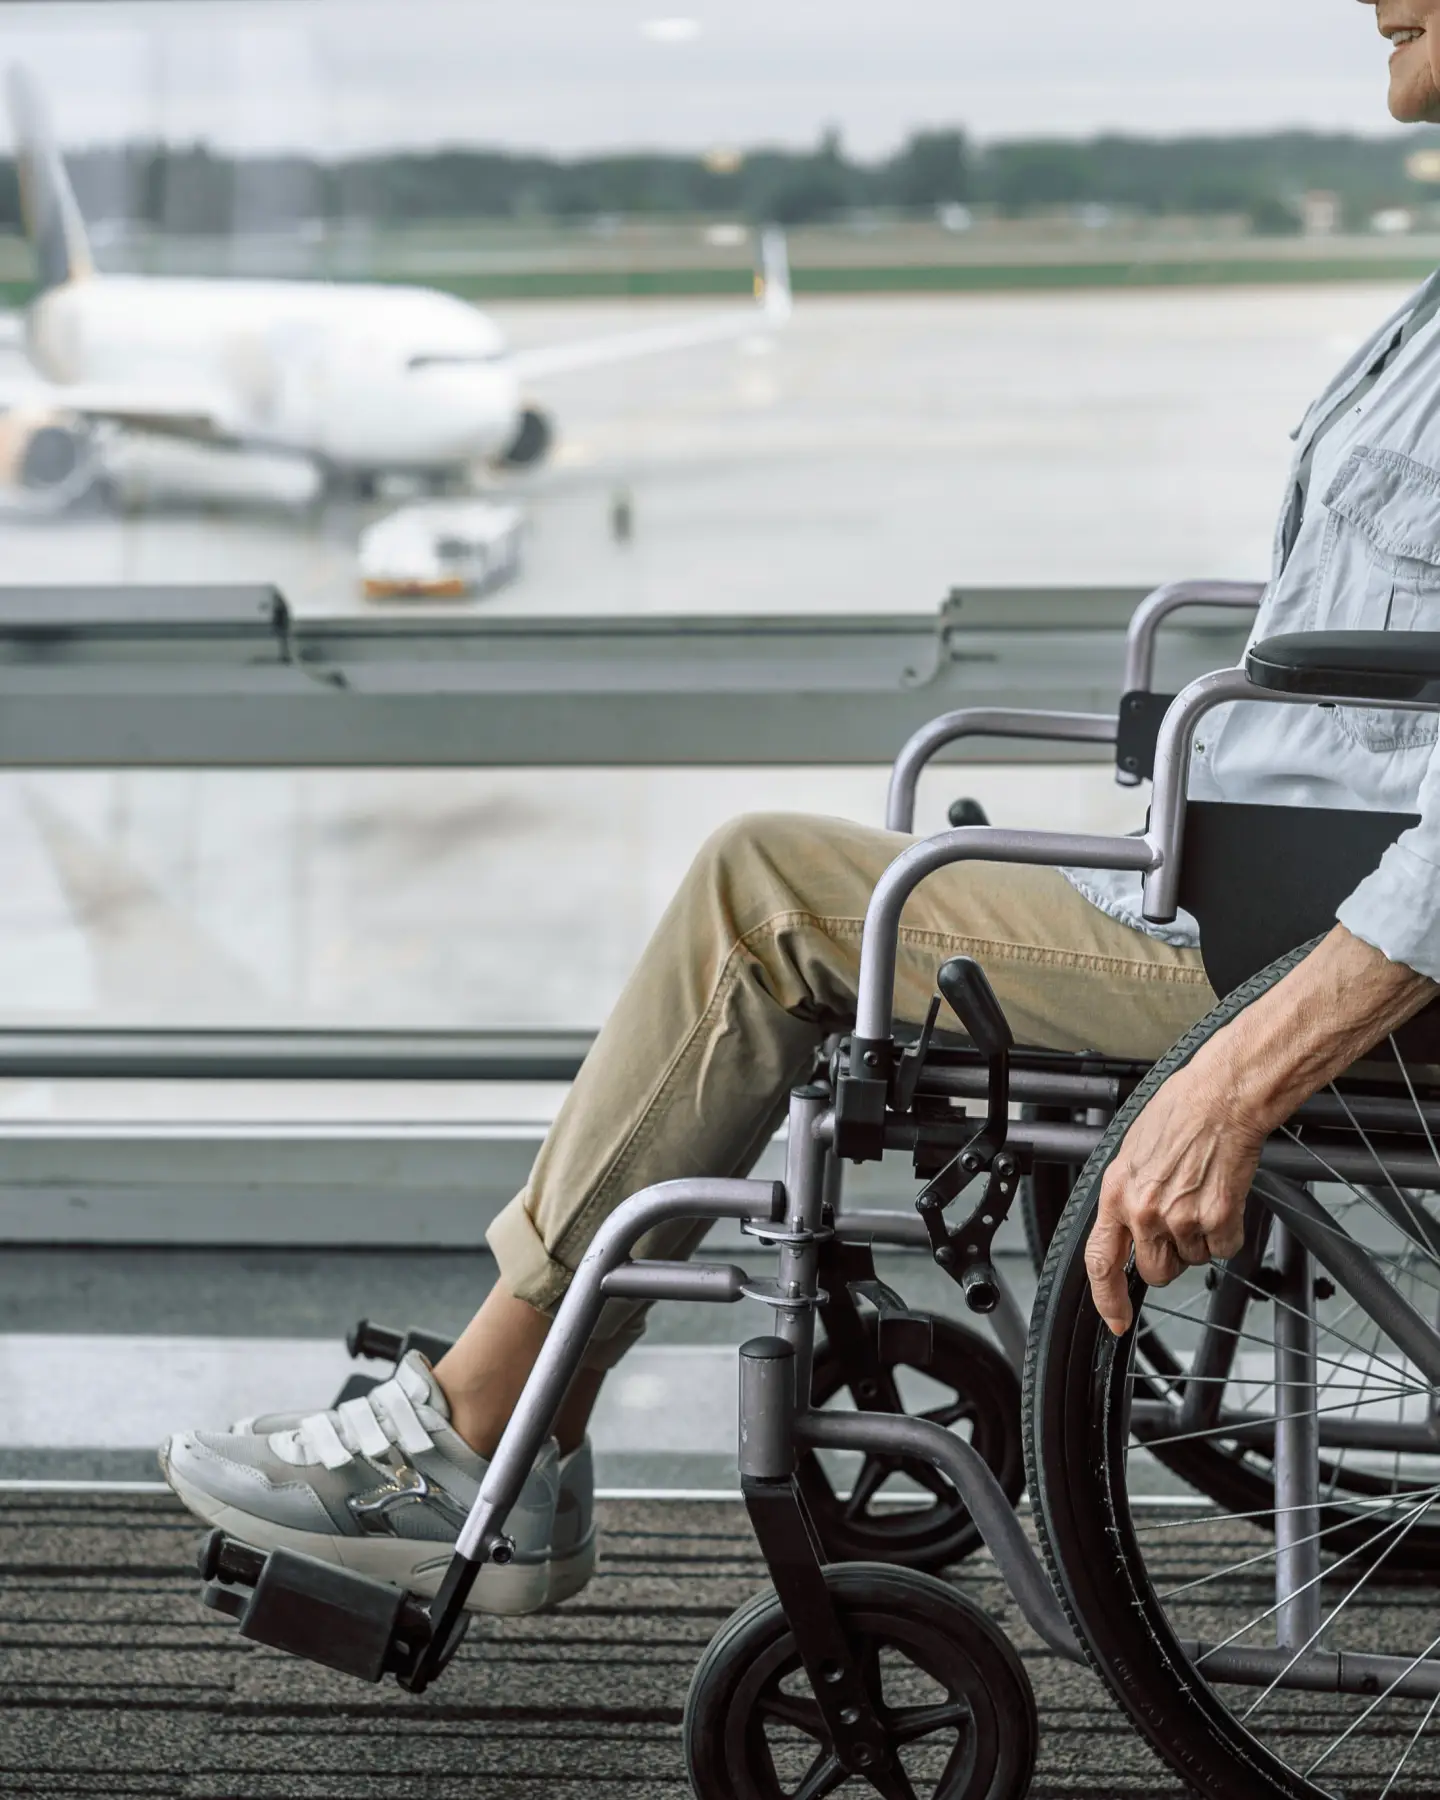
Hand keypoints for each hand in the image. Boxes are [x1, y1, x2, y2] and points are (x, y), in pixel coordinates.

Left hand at [1084, 1052, 1266, 1335]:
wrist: (1220, 1099)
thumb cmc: (1178, 1115)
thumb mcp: (1131, 1155)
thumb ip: (1126, 1197)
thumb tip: (1127, 1229)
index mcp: (1116, 1194)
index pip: (1101, 1261)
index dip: (1107, 1298)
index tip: (1115, 1319)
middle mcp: (1144, 1211)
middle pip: (1155, 1273)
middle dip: (1169, 1259)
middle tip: (1180, 1224)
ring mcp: (1182, 1218)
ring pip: (1194, 1261)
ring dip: (1200, 1240)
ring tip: (1201, 1196)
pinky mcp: (1218, 1218)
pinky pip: (1225, 1249)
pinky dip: (1229, 1233)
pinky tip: (1223, 1199)